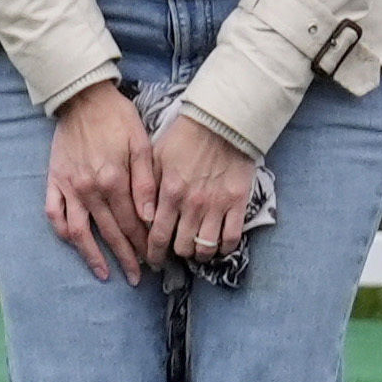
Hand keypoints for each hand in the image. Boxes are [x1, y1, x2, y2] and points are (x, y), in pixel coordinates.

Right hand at [44, 79, 163, 283]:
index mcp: (114, 180)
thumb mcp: (141, 144)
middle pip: (110, 232)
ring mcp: (69, 188)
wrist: (82, 98)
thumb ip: (146, 182)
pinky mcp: (54, 182)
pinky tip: (75, 244)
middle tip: (136, 276)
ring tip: (104, 273)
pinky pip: (55, 214)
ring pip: (80, 232)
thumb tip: (148, 217)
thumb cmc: (117, 118)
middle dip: (125, 257)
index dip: (143, 244)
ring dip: (92, 255)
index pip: (132, 222)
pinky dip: (64, 232)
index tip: (153, 260)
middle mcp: (90, 190)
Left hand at [143, 110, 261, 265]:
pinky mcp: (238, 202)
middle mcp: (193, 204)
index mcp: (170, 193)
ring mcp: (217, 205)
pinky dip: (224, 247)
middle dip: (176, 253)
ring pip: (206, 248)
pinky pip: (232, 237)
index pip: (158, 237)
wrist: (223, 121)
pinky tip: (218, 246)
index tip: (152, 260)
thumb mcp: (156, 157)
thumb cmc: (185, 136)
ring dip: (199, 254)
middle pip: (182, 247)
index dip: (153, 254)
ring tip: (196, 251)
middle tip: (175, 251)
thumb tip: (142, 219)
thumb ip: (147, 188)